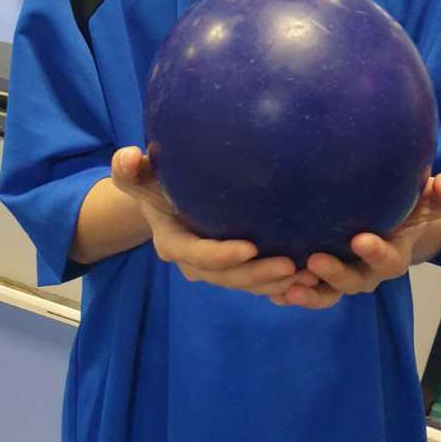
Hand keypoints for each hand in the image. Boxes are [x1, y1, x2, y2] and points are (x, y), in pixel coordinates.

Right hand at [111, 147, 317, 299]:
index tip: (250, 246)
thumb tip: (128, 156)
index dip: (222, 255)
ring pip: (246, 284)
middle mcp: (195, 263)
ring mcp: (216, 269)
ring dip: (275, 284)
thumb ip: (128, 168)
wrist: (166, 199)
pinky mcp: (235, 269)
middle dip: (256, 275)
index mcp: (173, 243)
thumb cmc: (155, 181)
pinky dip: (282, 285)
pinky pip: (258, 283)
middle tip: (290, 265)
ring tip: (306, 276)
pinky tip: (312, 281)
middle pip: (226, 277)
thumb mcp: (138, 174)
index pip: (196, 255)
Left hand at [271, 173, 440, 310]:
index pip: (388, 258)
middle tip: (314, 261)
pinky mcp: (322, 278)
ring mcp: (344, 276)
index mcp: (393, 253)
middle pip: (354, 281)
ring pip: (328, 292)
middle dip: (336, 274)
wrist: (392, 220)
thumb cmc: (407, 205)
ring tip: (287, 287)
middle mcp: (368, 270)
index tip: (361, 239)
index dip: (376, 252)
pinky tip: (271, 291)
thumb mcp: (427, 199)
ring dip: (310, 292)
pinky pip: (308, 291)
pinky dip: (291, 293)